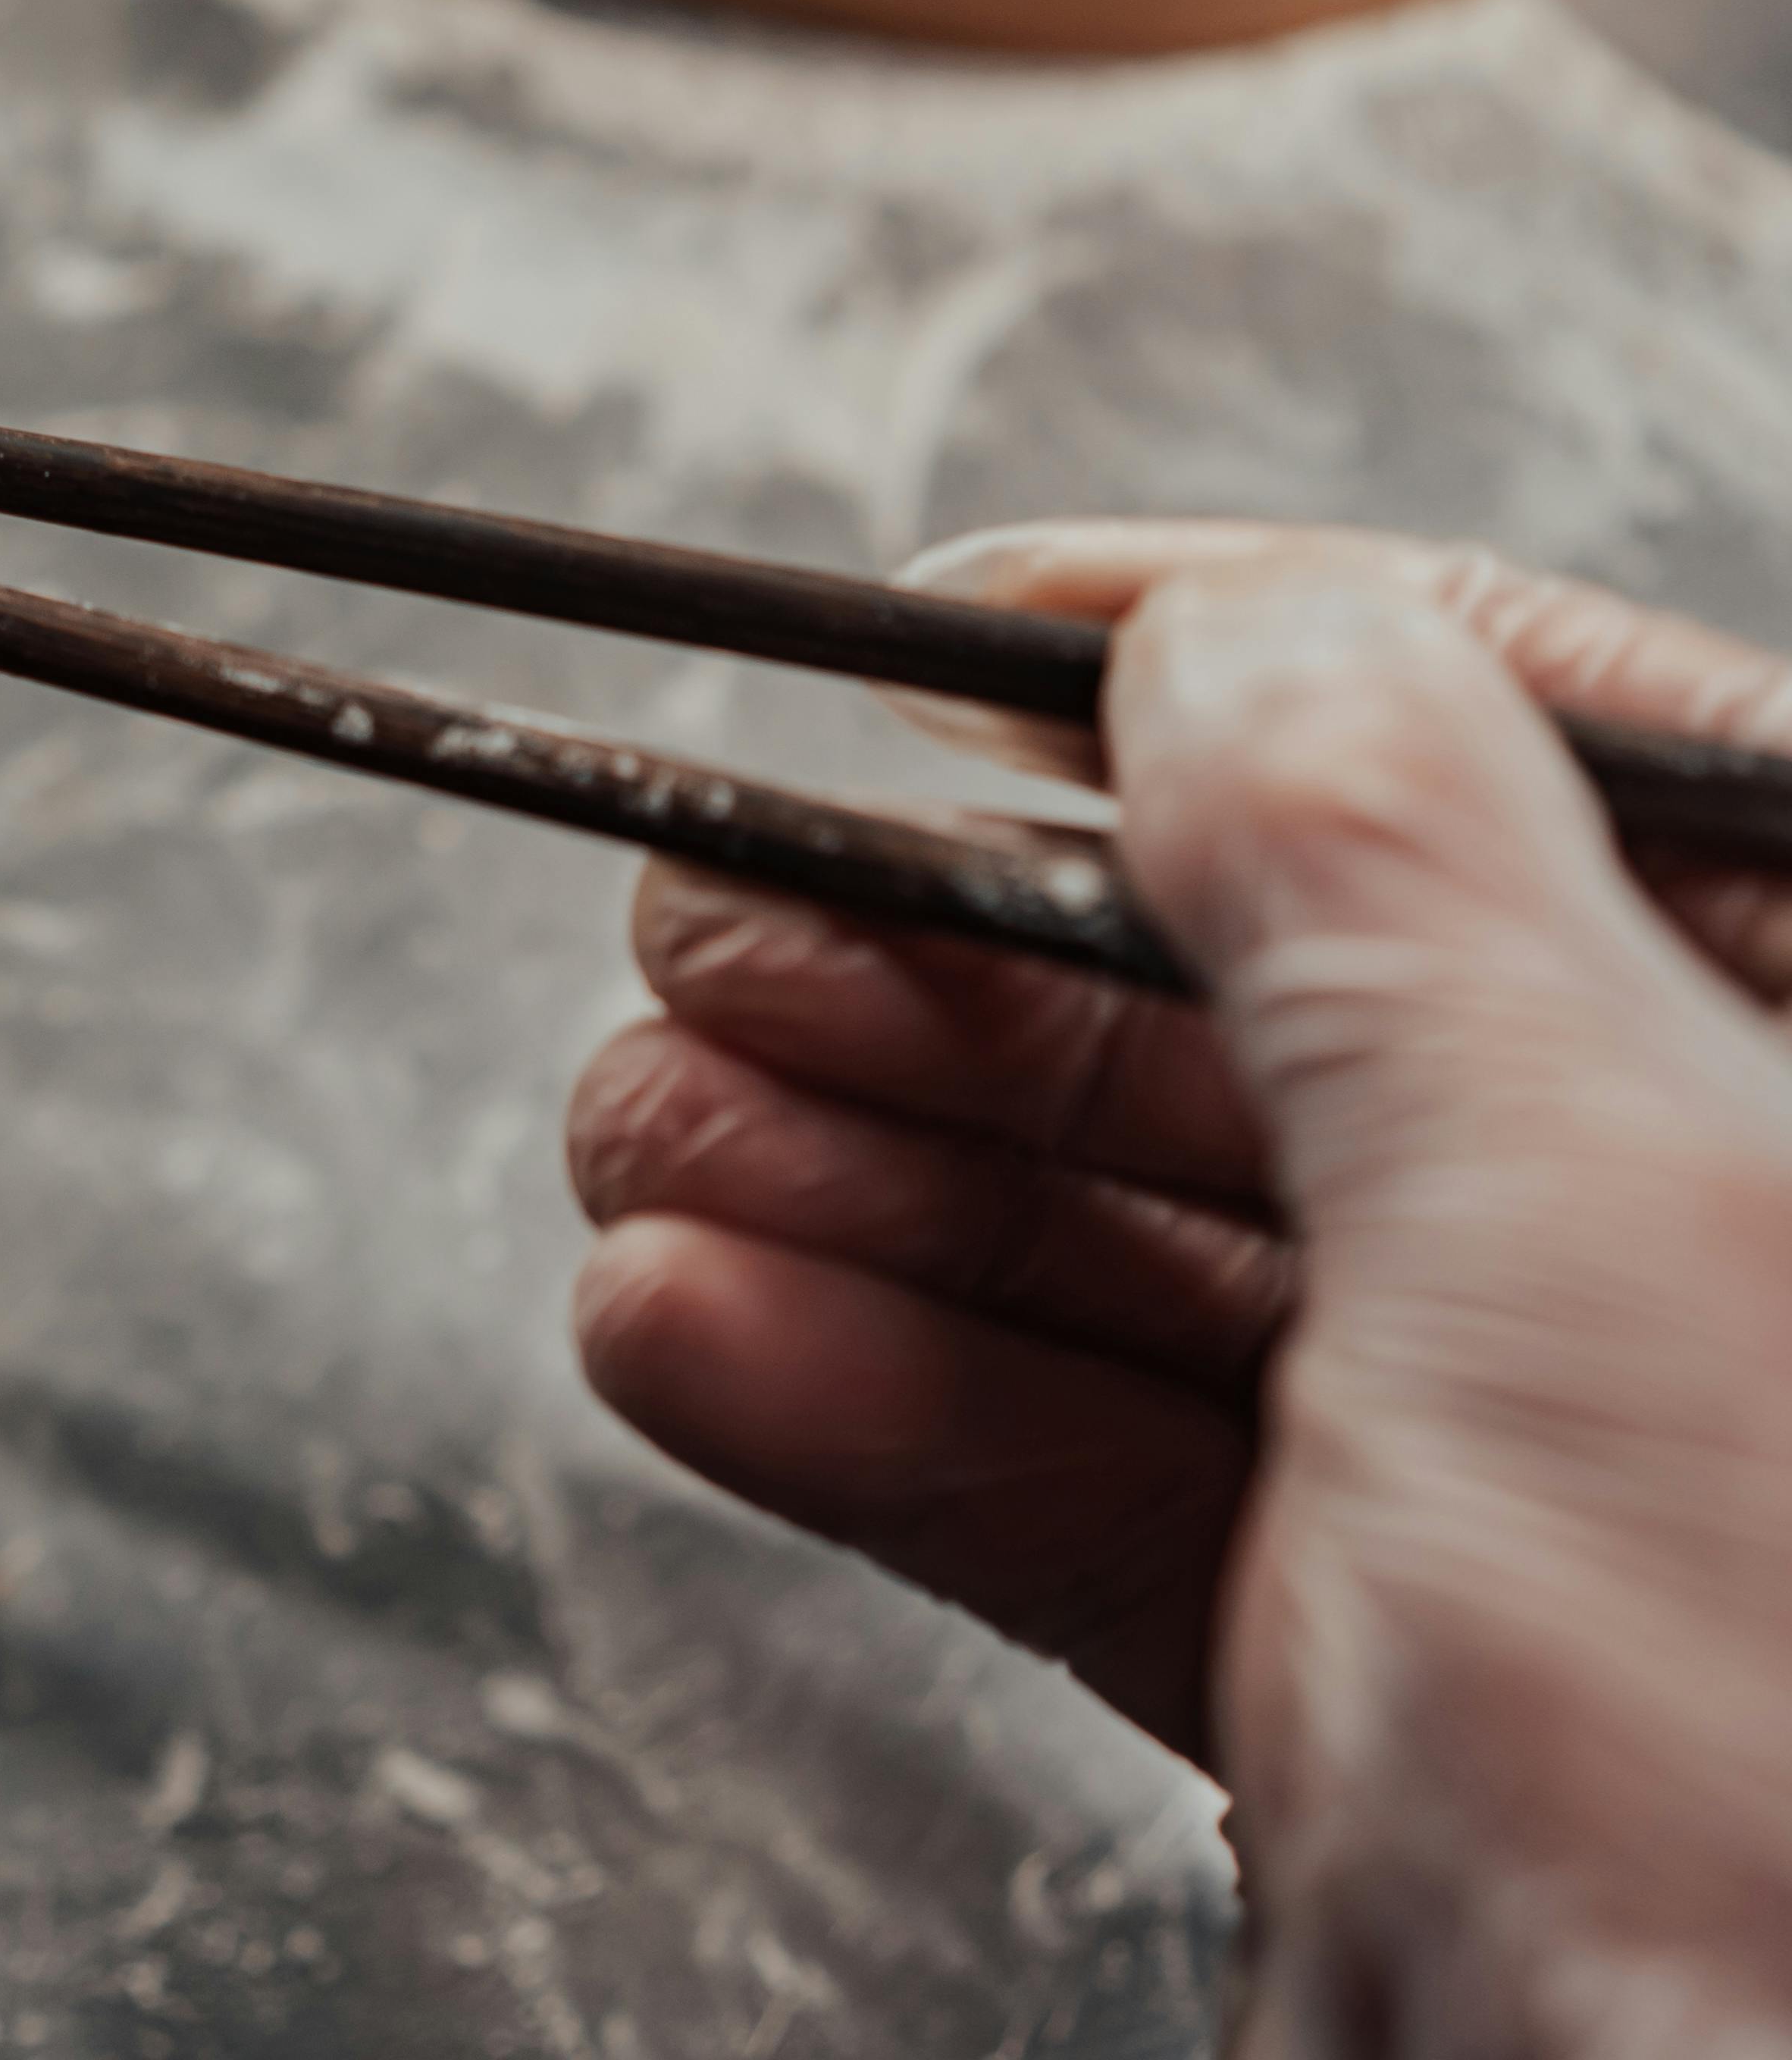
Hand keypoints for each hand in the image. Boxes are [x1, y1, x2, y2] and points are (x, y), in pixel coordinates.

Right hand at [564, 522, 1791, 2047]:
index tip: (955, 631)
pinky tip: (687, 1323)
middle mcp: (1712, 1272)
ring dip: (850, 1178)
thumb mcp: (1596, 1207)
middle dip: (949, 956)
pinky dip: (868, 1400)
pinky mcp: (1372, 1695)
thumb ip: (1383, 883)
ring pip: (1142, 1256)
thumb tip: (1226, 644)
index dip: (1230, 665)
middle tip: (710, 910)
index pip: (1548, 760)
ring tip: (641, 1131)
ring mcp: (1542, 1500)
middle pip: (1279, 1015)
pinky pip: (1085, 1486)